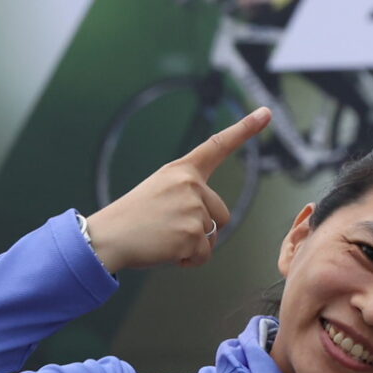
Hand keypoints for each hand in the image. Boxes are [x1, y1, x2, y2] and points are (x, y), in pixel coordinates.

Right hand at [82, 109, 270, 273]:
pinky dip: (188, 260)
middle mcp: (190, 184)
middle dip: (202, 228)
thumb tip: (211, 222)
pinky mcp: (192, 233)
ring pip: (213, 236)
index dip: (244, 129)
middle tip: (168, 228)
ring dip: (194, 245)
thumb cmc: (132, 219)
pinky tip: (166, 251)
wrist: (106, 238)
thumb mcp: (160, 191)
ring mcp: (192, 208)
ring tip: (164, 238)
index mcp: (181, 170)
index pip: (217, 145)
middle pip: (221, 213)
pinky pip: (204, 255)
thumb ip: (189, 195)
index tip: (266, 113)